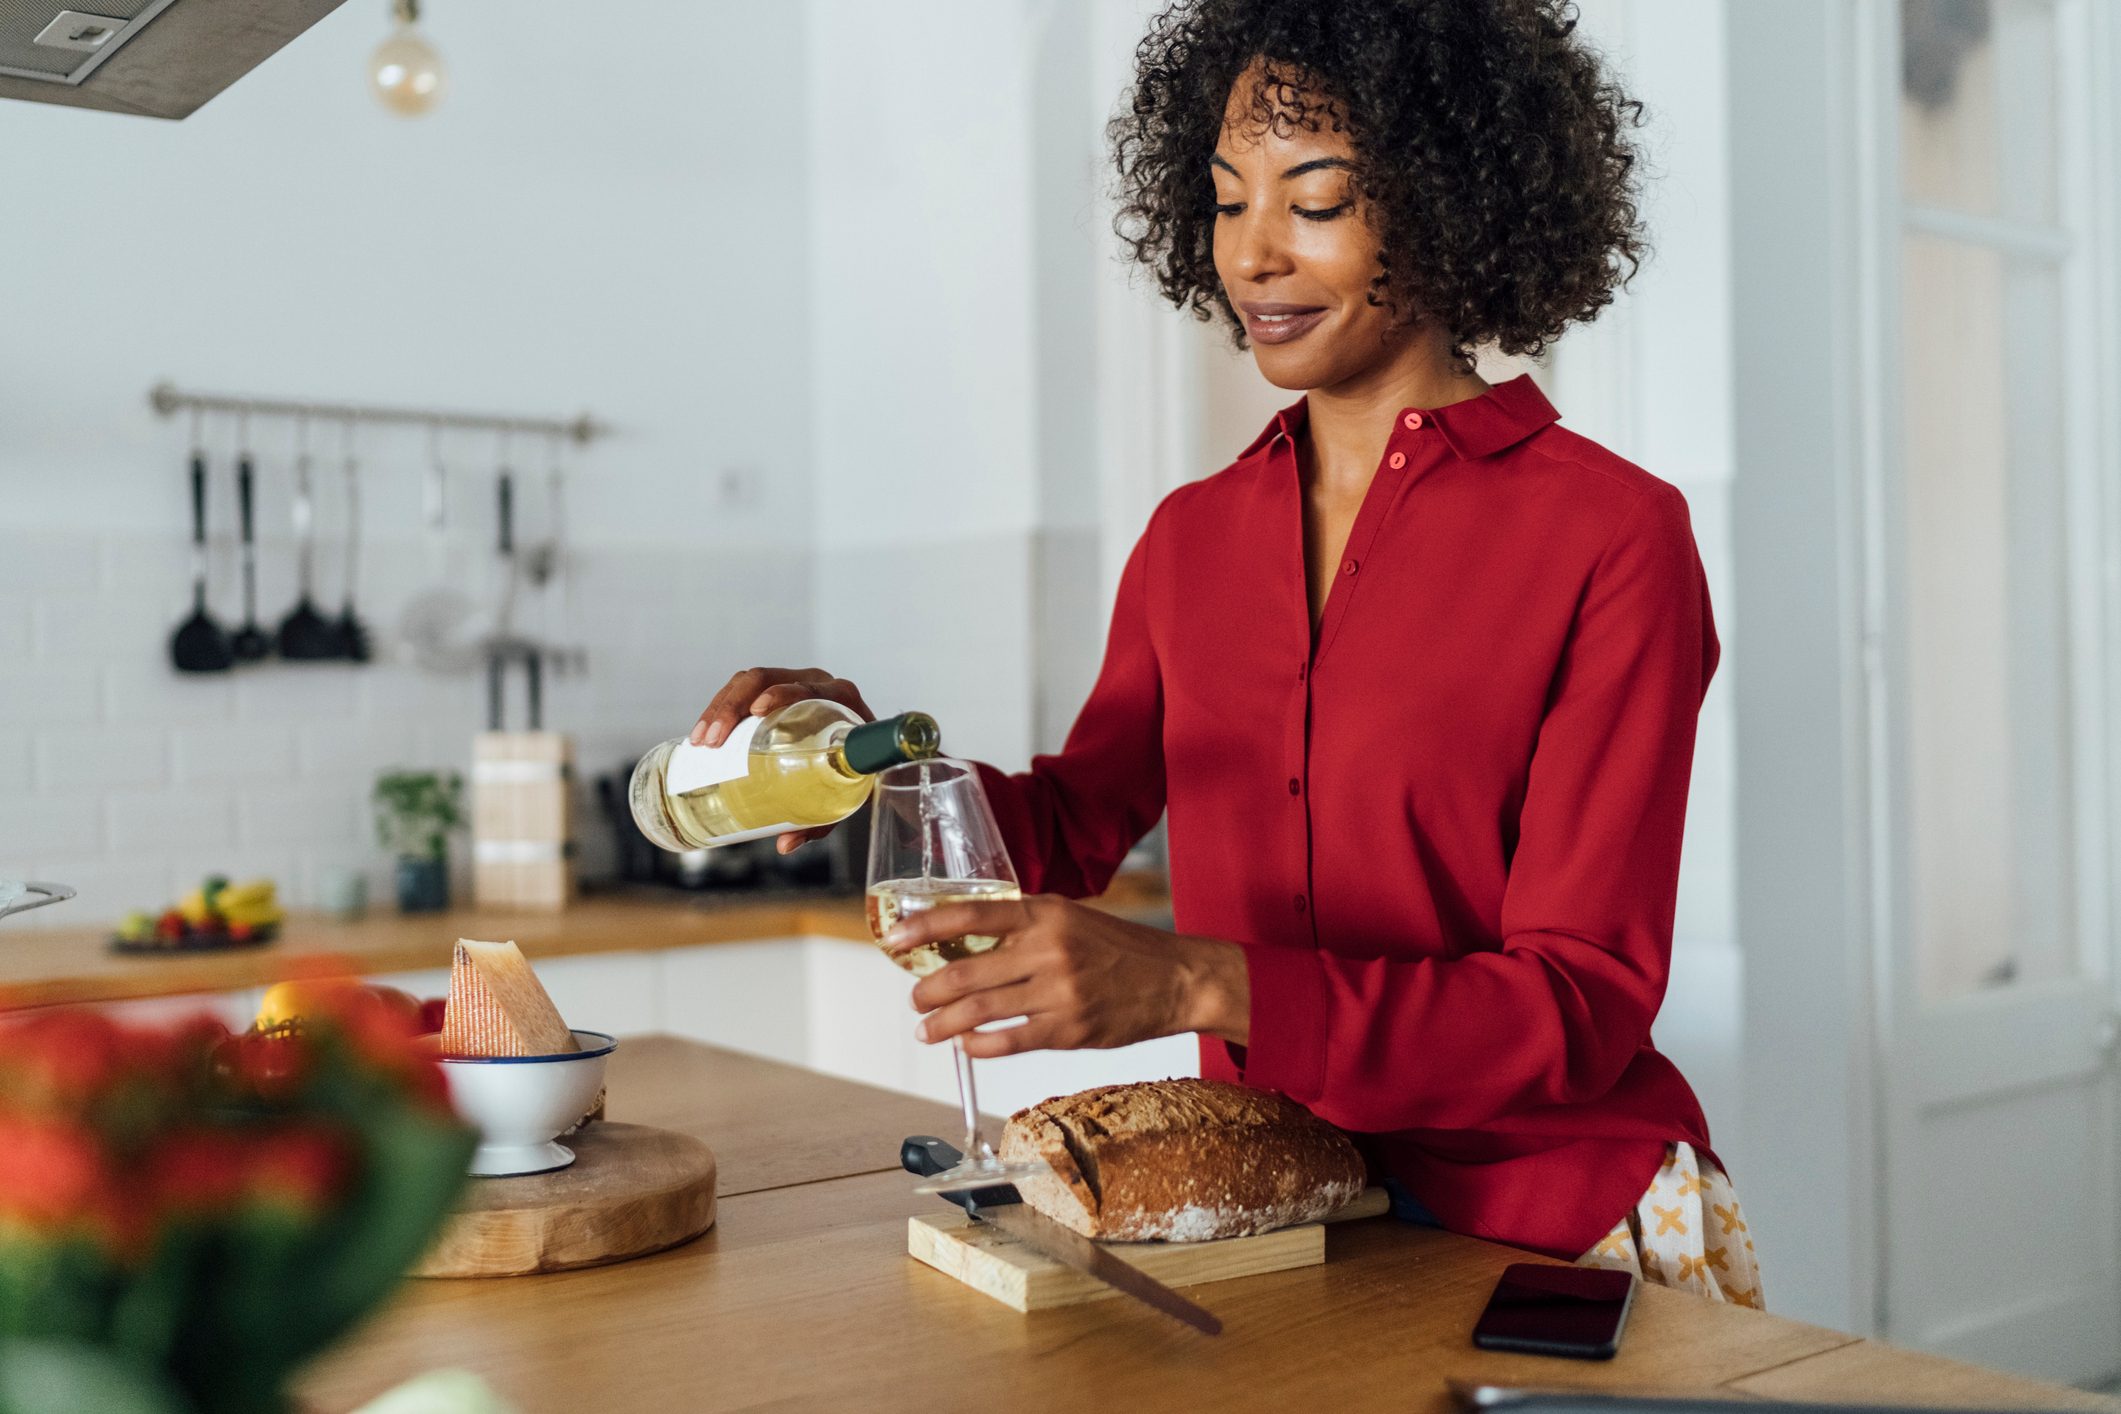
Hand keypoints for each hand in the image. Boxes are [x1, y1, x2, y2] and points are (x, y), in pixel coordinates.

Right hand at [689, 667, 873, 853]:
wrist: (863, 753)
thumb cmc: (856, 770)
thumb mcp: (844, 794)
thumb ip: (819, 820)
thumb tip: (784, 844)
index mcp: (839, 697)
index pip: (805, 686)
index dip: (779, 693)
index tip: (756, 712)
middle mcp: (814, 683)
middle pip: (763, 679)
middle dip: (730, 706)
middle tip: (712, 740)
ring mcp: (791, 683)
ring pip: (745, 683)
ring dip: (717, 708)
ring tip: (699, 741)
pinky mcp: (772, 692)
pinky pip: (740, 692)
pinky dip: (717, 709)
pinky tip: (702, 735)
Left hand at [891, 894, 1250, 1057]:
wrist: (1175, 979)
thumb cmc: (1119, 948)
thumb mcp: (1070, 918)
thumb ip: (1022, 928)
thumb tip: (964, 944)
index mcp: (1044, 912)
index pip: (970, 914)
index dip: (925, 926)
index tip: (894, 938)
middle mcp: (1048, 948)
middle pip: (965, 969)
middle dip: (928, 989)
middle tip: (915, 998)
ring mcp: (1059, 991)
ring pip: (980, 1010)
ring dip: (943, 1024)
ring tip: (926, 1030)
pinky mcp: (1069, 1029)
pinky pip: (1009, 1041)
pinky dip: (979, 1045)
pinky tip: (967, 1046)